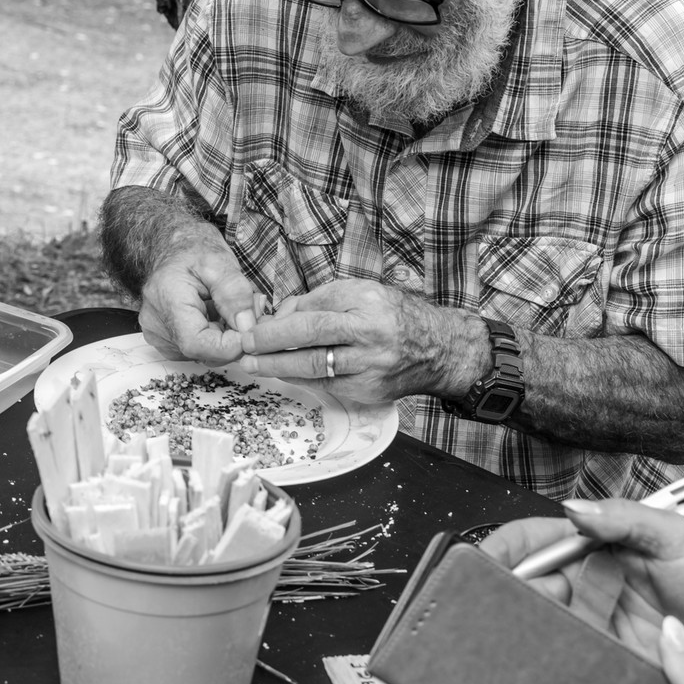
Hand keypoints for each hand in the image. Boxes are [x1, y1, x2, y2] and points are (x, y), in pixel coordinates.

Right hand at [136, 235, 260, 363]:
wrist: (173, 247)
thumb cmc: (193, 250)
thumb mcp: (220, 262)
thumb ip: (235, 294)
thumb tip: (246, 327)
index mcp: (166, 300)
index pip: (197, 344)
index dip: (230, 344)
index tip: (251, 327)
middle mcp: (156, 323)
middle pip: (202, 352)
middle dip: (234, 337)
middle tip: (250, 310)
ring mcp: (158, 334)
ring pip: (203, 353)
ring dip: (225, 337)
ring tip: (231, 308)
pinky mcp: (165, 340)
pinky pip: (197, 349)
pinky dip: (214, 337)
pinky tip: (217, 315)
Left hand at [235, 279, 473, 401]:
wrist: (438, 349)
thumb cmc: (391, 315)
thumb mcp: (360, 292)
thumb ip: (319, 301)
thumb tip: (279, 316)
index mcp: (367, 304)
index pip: (315, 312)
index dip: (280, 323)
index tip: (253, 328)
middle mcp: (371, 335)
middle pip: (313, 338)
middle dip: (272, 344)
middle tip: (245, 348)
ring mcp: (372, 367)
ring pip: (317, 368)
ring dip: (280, 367)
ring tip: (255, 365)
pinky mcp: (371, 391)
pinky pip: (328, 386)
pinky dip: (302, 379)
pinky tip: (284, 373)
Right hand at [479, 499, 683, 683]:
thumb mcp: (670, 533)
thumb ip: (623, 517)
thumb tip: (574, 509)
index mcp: (590, 545)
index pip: (533, 540)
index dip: (504, 547)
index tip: (485, 558)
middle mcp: (582, 581)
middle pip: (528, 582)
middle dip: (514, 588)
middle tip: (525, 596)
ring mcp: (589, 619)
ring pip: (542, 619)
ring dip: (534, 621)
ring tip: (546, 622)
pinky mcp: (601, 652)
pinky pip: (568, 651)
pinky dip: (556, 650)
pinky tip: (558, 649)